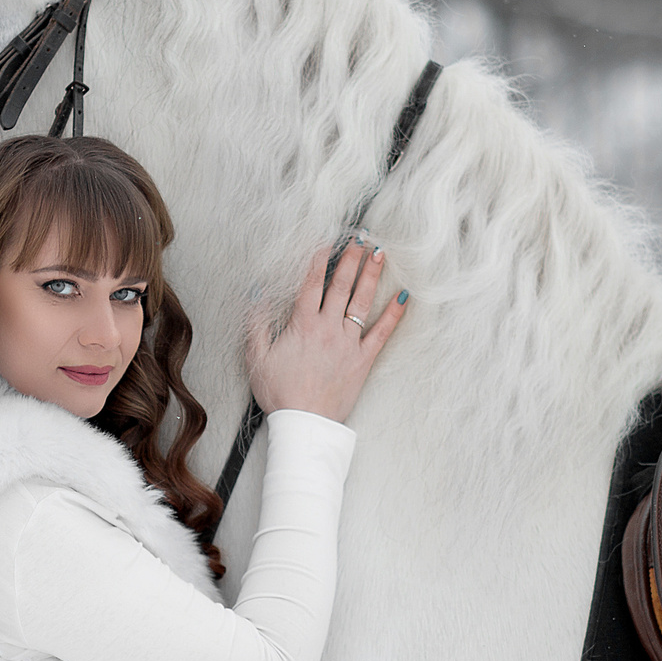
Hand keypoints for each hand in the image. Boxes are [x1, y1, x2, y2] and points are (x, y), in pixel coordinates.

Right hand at [246, 238, 408, 422]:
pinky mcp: (363, 360)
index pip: (311, 283)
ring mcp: (348, 343)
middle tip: (361, 237)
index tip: (326, 240)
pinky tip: (404, 296)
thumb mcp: (256, 357)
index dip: (318, 259)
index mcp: (302, 325)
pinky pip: (382, 333)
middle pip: (341, 285)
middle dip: (351, 258)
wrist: (304, 423)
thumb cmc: (279, 392)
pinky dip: (394, 314)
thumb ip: (257, 323)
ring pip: (362, 302)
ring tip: (380, 254)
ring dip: (371, 276)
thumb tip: (257, 294)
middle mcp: (327, 328)